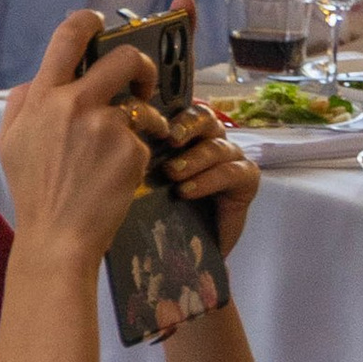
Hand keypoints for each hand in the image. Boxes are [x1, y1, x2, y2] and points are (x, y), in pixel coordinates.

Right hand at [0, 8, 152, 261]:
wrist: (57, 237)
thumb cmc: (33, 191)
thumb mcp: (10, 141)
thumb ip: (22, 103)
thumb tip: (38, 79)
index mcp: (42, 97)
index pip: (68, 36)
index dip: (88, 21)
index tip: (99, 24)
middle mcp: (74, 104)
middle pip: (124, 58)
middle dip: (140, 67)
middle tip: (140, 84)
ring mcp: (106, 127)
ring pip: (140, 106)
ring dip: (144, 119)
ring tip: (131, 143)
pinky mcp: (131, 150)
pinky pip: (144, 139)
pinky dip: (138, 153)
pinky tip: (121, 174)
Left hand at [135, 98, 258, 256]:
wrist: (184, 251)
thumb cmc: (159, 212)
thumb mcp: (144, 180)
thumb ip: (136, 156)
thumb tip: (116, 138)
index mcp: (185, 135)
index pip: (181, 109)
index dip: (169, 111)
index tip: (150, 122)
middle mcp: (210, 140)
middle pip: (205, 118)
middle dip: (186, 126)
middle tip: (169, 139)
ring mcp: (231, 159)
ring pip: (218, 146)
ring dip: (194, 158)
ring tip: (172, 174)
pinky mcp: (246, 180)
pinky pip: (234, 172)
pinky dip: (210, 179)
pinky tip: (188, 191)